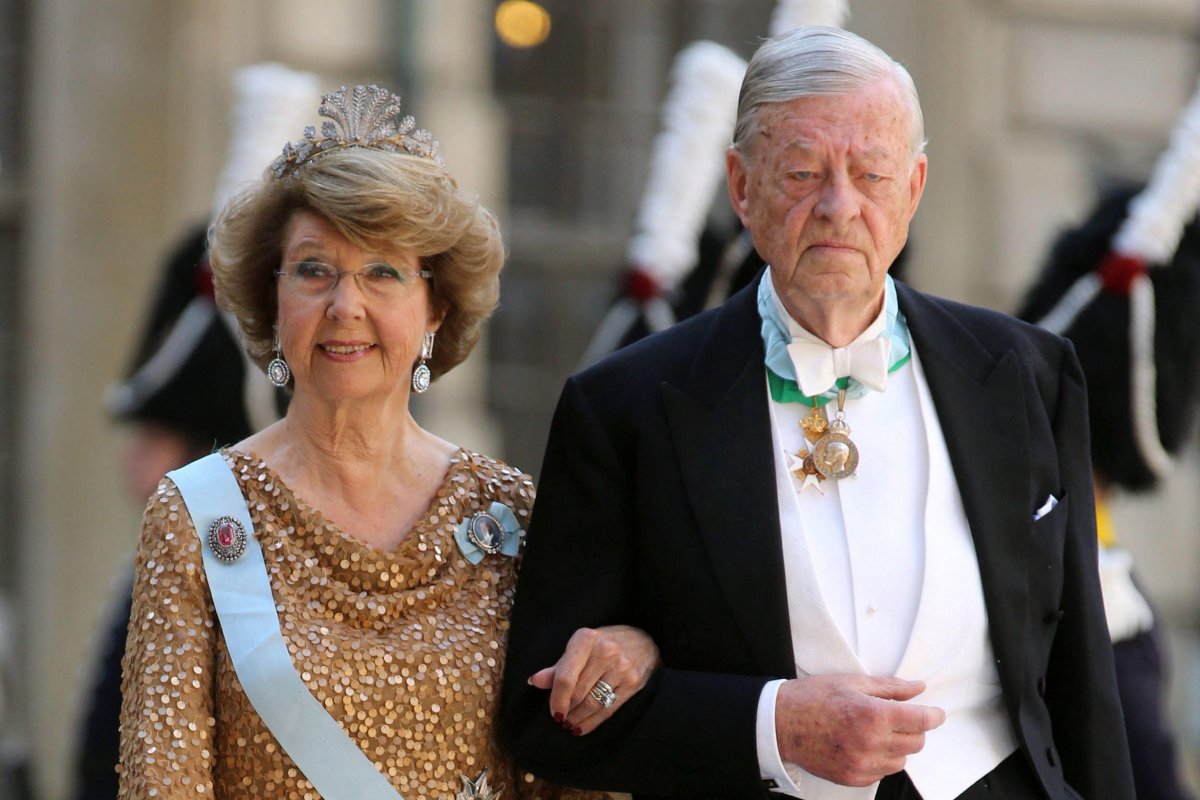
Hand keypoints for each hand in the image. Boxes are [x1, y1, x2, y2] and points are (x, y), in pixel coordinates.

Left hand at [528, 625, 660, 735]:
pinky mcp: (633, 683)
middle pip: (578, 692)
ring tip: (569, 724)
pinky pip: (608, 709)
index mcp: (586, 639)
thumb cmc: (605, 643)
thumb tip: (535, 681)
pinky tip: (582, 727)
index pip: (566, 677)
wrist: (645, 640)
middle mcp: (605, 652)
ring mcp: (621, 668)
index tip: (554, 712)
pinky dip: (592, 722)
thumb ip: (559, 665)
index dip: (557, 699)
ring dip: (577, 718)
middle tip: (560, 720)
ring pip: (592, 703)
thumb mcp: (581, 646)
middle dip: (566, 710)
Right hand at [775, 675, 945, 786]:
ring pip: (901, 760)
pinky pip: (882, 772)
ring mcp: (863, 764)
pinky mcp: (854, 778)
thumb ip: (891, 688)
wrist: (782, 723)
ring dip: (897, 745)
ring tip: (875, 731)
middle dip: (914, 729)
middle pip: (917, 742)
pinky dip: (880, 759)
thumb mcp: (853, 682)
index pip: (921, 720)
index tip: (936, 713)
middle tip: (899, 717)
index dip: (933, 715)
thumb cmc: (814, 698)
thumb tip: (918, 688)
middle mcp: (872, 743)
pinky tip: (863, 744)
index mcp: (874, 715)